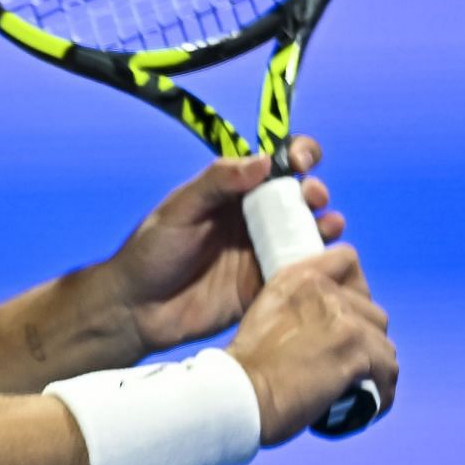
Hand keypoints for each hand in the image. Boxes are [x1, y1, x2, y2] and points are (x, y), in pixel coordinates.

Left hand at [107, 136, 342, 355]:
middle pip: (300, 196)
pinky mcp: (268, 286)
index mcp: (234, 192)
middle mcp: (255, 219)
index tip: (301, 161)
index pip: (276, 163)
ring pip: (308, 232)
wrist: (138, 309)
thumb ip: (217, 182)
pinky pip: (303, 273)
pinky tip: (322, 260)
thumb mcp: (180, 209)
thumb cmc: (151, 252)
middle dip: (314, 190)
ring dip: (326, 223)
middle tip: (311, 197)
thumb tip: (264, 160)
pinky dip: (319, 263)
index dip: (297, 154)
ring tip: (326, 225)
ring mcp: (264, 252)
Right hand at [226, 246, 396, 444]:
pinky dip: (381, 391)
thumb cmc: (245, 370)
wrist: (239, 396)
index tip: (346, 319)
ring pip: (383, 344)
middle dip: (365, 340)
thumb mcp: (265, 315)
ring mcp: (343, 320)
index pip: (347, 261)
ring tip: (356, 389)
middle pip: (372, 312)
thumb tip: (331, 326)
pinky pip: (388, 371)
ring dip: (374, 368)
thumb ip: (300, 307)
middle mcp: (323, 291)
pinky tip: (364, 406)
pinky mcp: (355, 352)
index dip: (355, 292)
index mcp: (298, 277)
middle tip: (345, 366)